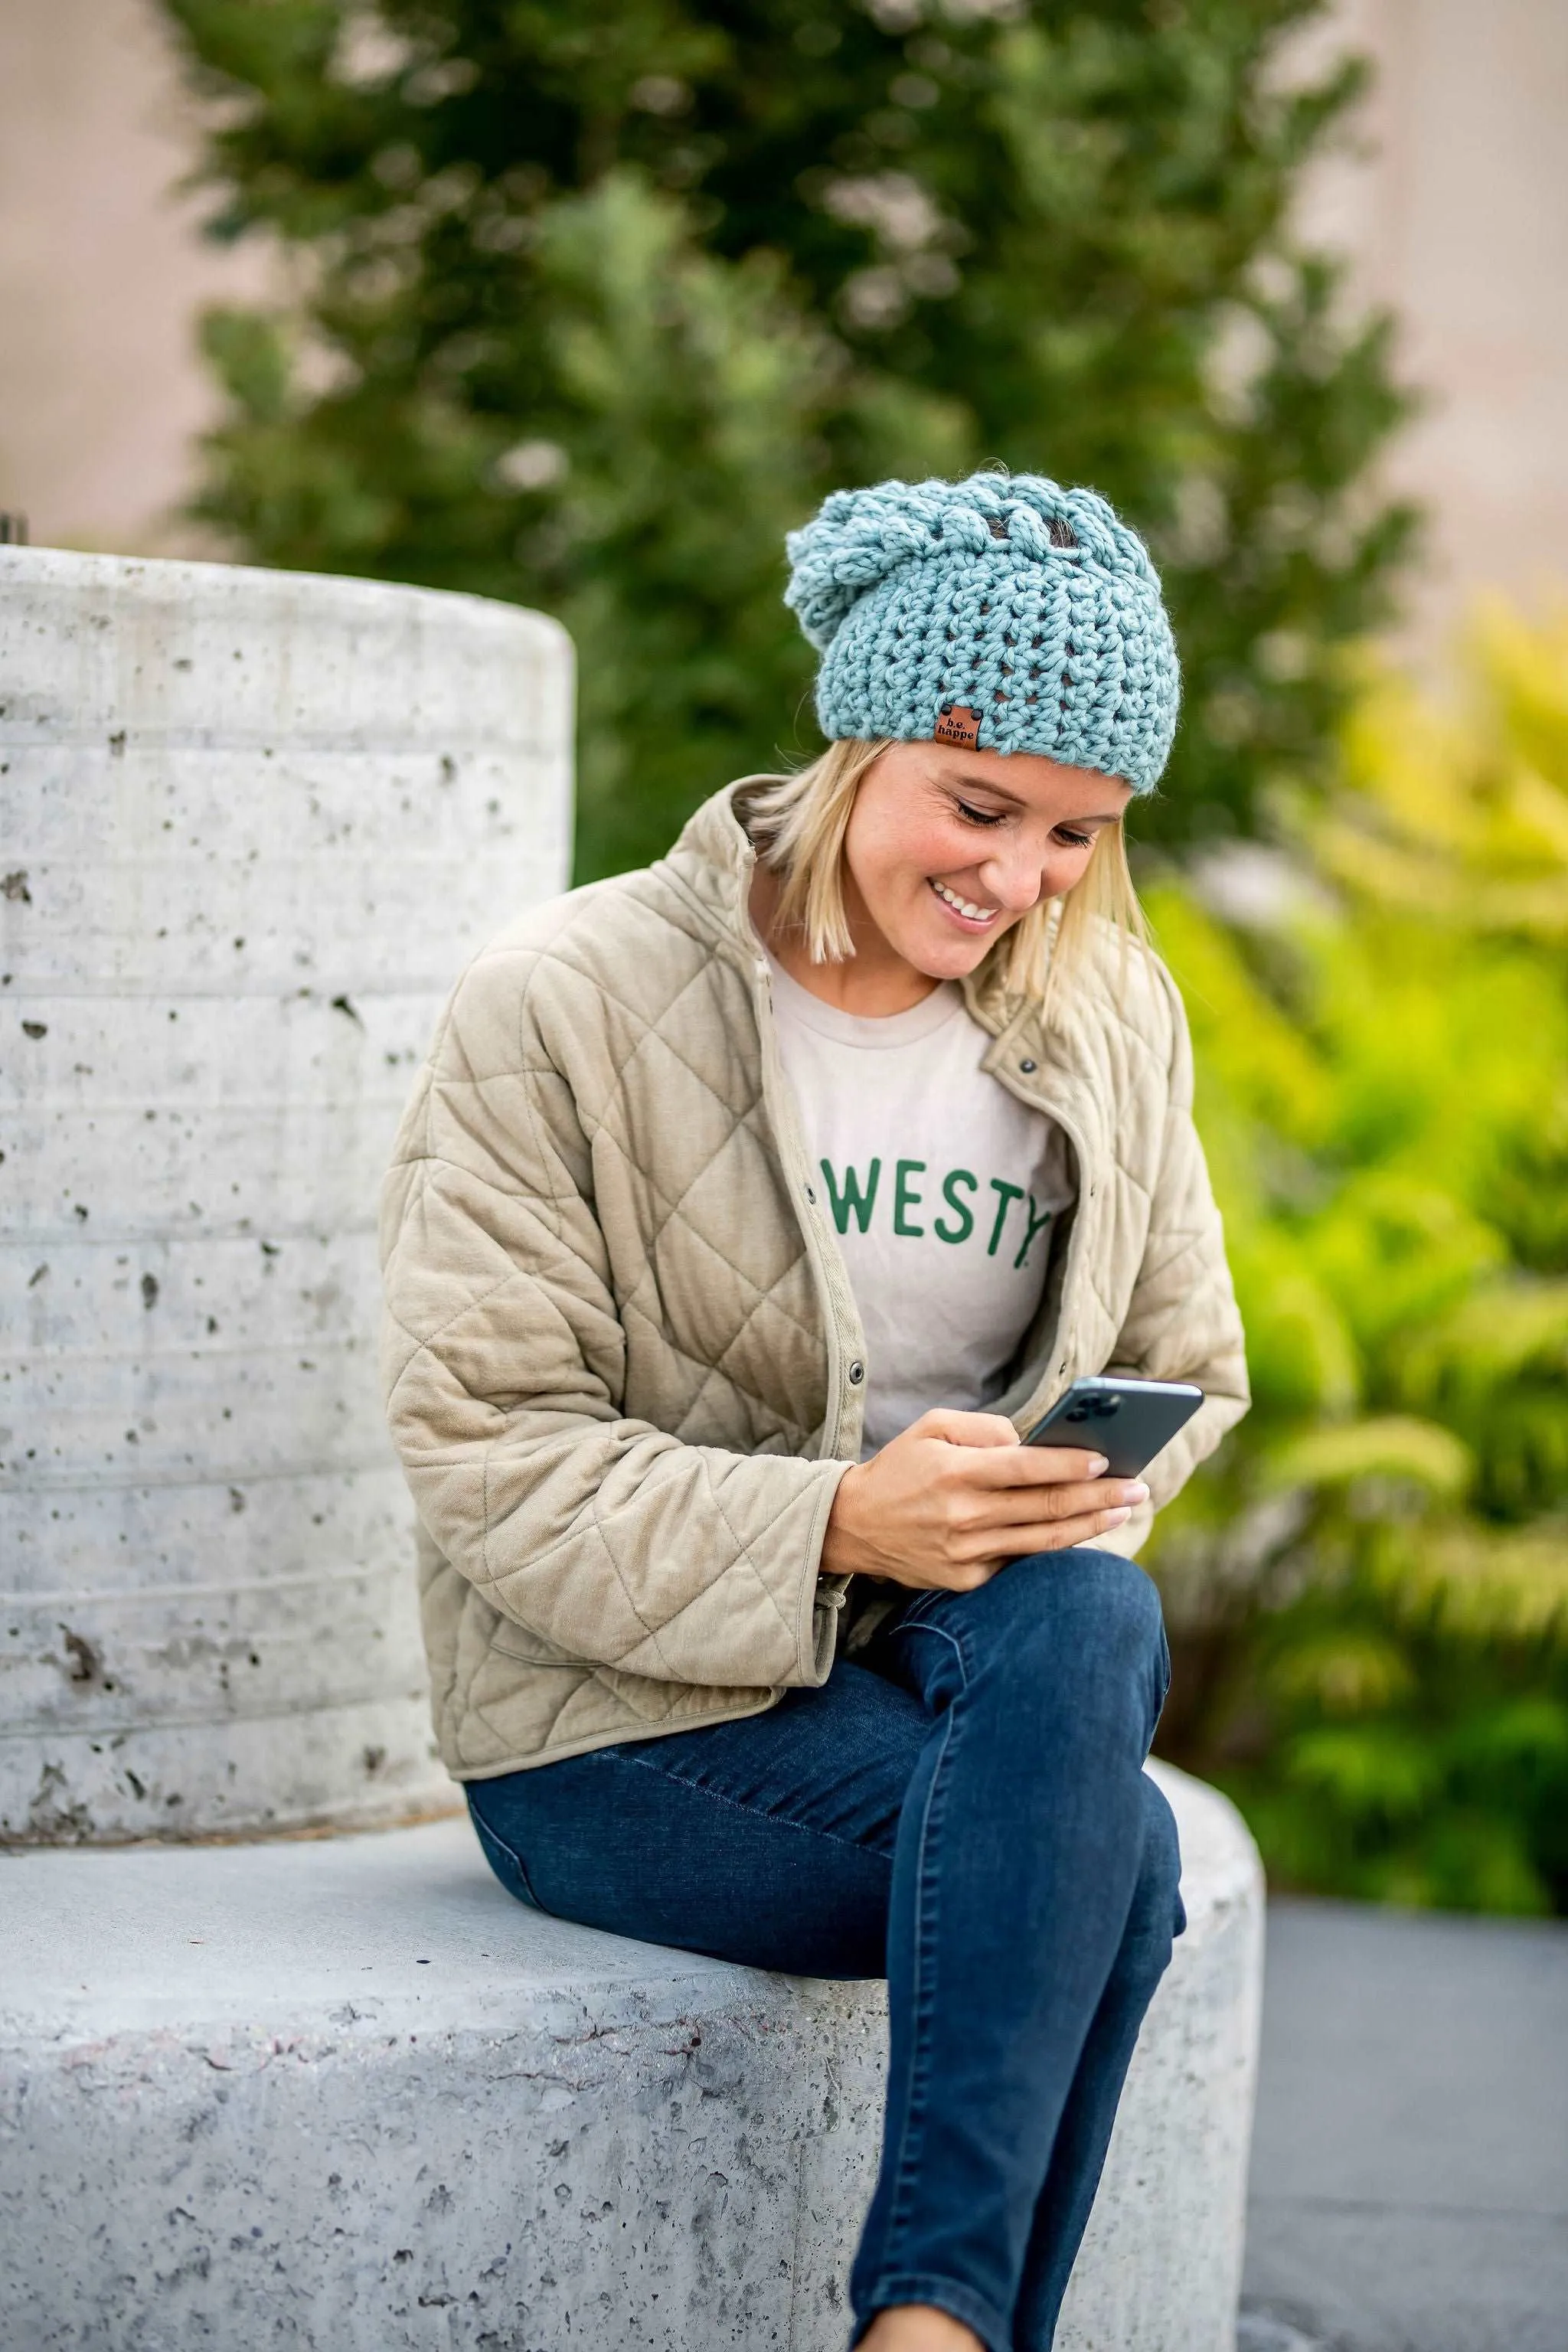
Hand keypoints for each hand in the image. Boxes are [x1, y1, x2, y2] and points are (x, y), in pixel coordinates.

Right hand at [820, 1409, 1147, 1591]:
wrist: (853, 1525)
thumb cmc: (901, 1467)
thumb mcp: (931, 1427)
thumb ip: (984, 1430)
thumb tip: (1032, 1445)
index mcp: (955, 1473)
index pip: (1026, 1469)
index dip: (1069, 1465)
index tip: (1106, 1460)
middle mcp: (962, 1517)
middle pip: (1046, 1507)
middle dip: (1098, 1496)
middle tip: (1138, 1488)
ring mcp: (965, 1554)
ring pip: (1043, 1541)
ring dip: (1090, 1525)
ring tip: (1122, 1511)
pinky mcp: (965, 1580)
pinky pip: (1019, 1561)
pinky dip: (1054, 1547)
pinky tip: (1083, 1532)